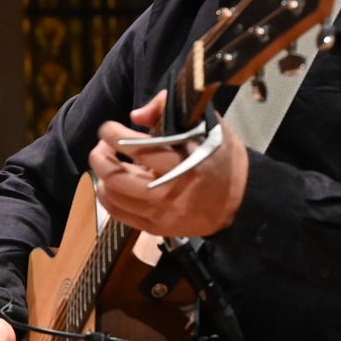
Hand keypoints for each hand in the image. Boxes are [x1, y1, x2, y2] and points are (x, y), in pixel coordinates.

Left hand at [85, 91, 247, 238]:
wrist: (241, 202)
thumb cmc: (223, 159)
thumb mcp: (208, 126)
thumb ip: (171, 111)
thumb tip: (136, 115)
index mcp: (186, 165)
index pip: (139, 149)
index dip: (114, 135)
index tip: (108, 127)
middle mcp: (170, 193)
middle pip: (117, 176)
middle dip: (100, 157)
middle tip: (102, 145)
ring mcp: (162, 214)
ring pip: (114, 197)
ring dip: (101, 176)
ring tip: (105, 163)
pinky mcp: (157, 229)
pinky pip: (120, 215)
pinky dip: (108, 197)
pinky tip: (109, 185)